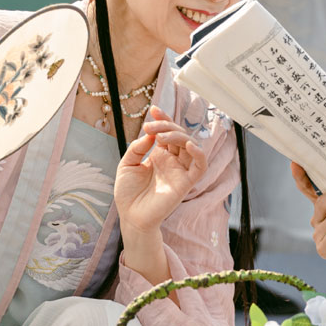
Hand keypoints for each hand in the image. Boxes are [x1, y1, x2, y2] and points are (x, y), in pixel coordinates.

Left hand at [115, 107, 209, 237]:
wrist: (130, 216)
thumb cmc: (128, 193)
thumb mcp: (126, 164)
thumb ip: (137, 148)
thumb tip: (151, 133)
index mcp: (160, 155)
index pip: (167, 132)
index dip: (163, 119)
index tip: (153, 109)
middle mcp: (172, 161)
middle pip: (179, 135)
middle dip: (166, 126)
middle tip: (150, 127)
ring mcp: (179, 171)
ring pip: (190, 146)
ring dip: (179, 135)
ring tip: (161, 136)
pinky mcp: (185, 183)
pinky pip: (199, 167)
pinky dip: (199, 154)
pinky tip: (188, 145)